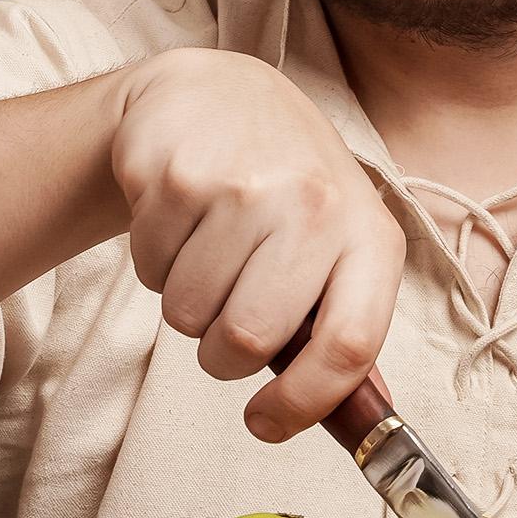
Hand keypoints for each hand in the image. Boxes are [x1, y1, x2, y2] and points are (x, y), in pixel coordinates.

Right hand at [110, 48, 405, 440]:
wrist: (218, 93)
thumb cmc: (287, 182)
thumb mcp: (339, 238)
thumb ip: (343, 321)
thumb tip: (359, 422)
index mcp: (368, 234)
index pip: (349, 346)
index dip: (305, 405)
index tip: (264, 424)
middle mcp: (313, 205)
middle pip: (249, 341)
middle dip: (223, 353)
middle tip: (223, 318)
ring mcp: (243, 185)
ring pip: (187, 314)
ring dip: (187, 304)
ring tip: (207, 251)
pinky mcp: (177, 172)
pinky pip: (149, 272)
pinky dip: (156, 264)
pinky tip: (180, 220)